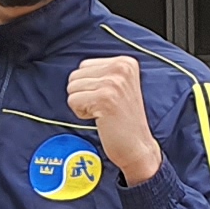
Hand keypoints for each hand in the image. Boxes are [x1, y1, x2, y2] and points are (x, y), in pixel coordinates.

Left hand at [65, 56, 162, 185]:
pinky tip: (100, 118)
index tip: (108, 99)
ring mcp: (113, 82)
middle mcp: (121, 68)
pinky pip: (73, 101)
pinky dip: (81, 114)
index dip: (89, 86)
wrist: (138, 146)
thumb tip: (75, 71)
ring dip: (82, 104)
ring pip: (72, 88)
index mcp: (125, 62)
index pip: (84, 65)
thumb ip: (101, 73)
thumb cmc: (124, 119)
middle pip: (75, 75)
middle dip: (83, 94)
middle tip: (104, 107)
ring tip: (102, 112)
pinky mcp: (104, 98)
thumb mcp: (119, 86)